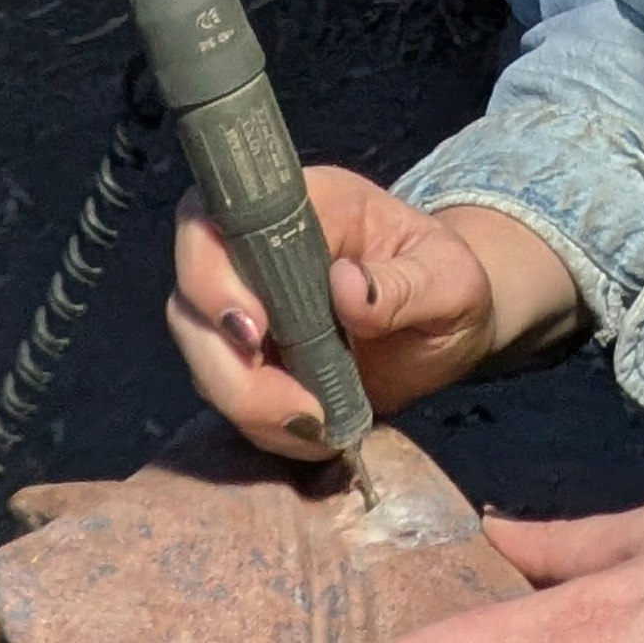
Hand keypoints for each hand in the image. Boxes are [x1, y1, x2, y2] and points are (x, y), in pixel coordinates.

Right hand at [168, 174, 570, 450]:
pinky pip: (230, 395)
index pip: (216, 217)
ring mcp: (248, 307)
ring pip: (202, 354)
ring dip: (247, 402)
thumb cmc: (453, 283)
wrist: (452, 326)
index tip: (253, 329)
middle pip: (190, 298)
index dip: (209, 272)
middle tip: (297, 408)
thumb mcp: (453, 282)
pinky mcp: (253, 360)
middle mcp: (257, 251)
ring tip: (318, 428)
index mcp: (303, 206)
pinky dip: (265, 425)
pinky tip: (318, 435)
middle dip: (227, 363)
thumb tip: (345, 288)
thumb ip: (406, 284)